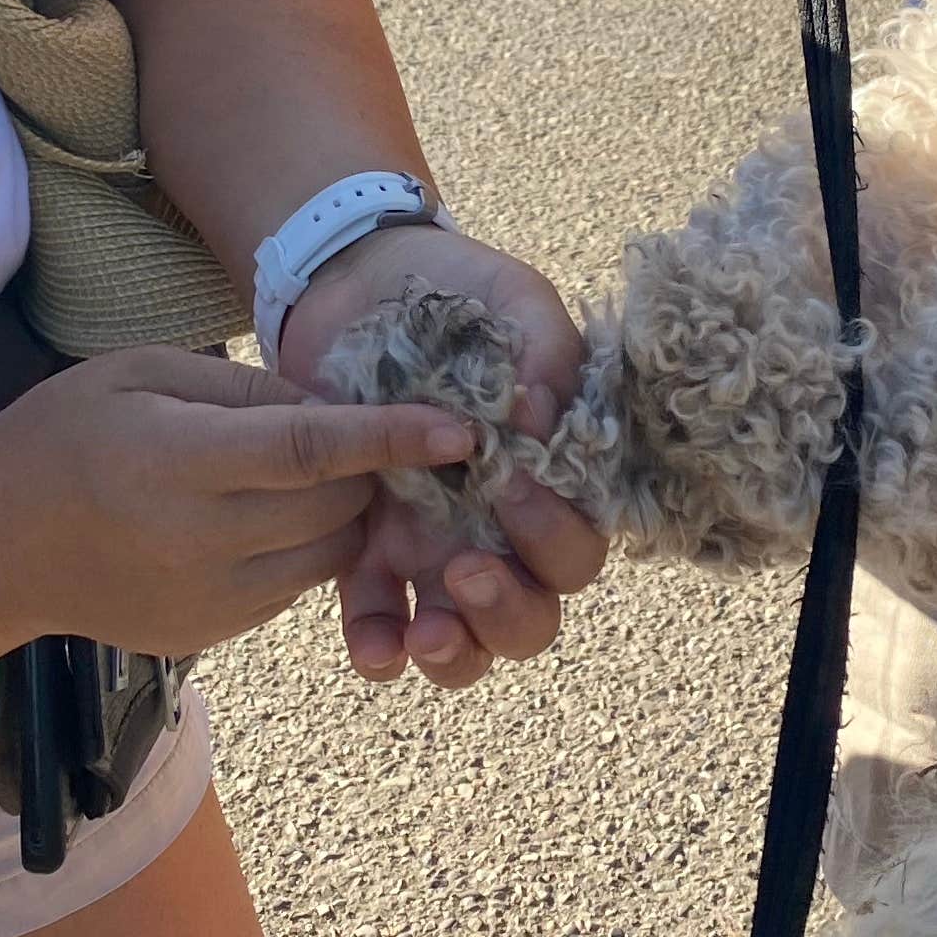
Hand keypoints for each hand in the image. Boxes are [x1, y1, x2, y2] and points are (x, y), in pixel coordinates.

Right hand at [0, 347, 478, 659]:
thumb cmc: (64, 435)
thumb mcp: (139, 373)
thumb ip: (242, 389)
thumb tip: (333, 403)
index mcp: (179, 464)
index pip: (310, 453)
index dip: (391, 439)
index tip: (461, 427)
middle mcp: (201, 542)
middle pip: (336, 510)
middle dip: (374, 471)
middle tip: (385, 432)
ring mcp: (209, 599)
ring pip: (328, 557)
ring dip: (347, 515)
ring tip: (328, 474)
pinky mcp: (211, 632)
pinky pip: (293, 586)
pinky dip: (305, 549)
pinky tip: (271, 515)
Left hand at [274, 225, 609, 688]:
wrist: (358, 282)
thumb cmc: (458, 294)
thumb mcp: (514, 300)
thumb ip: (546, 352)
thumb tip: (542, 419)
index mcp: (547, 483)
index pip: (578, 547)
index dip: (554, 537)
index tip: (510, 482)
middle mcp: (496, 533)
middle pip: (532, 617)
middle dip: (507, 613)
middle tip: (465, 570)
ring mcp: (430, 550)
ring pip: (465, 645)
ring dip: (454, 653)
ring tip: (426, 633)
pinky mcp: (363, 551)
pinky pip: (379, 626)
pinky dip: (378, 648)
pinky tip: (371, 645)